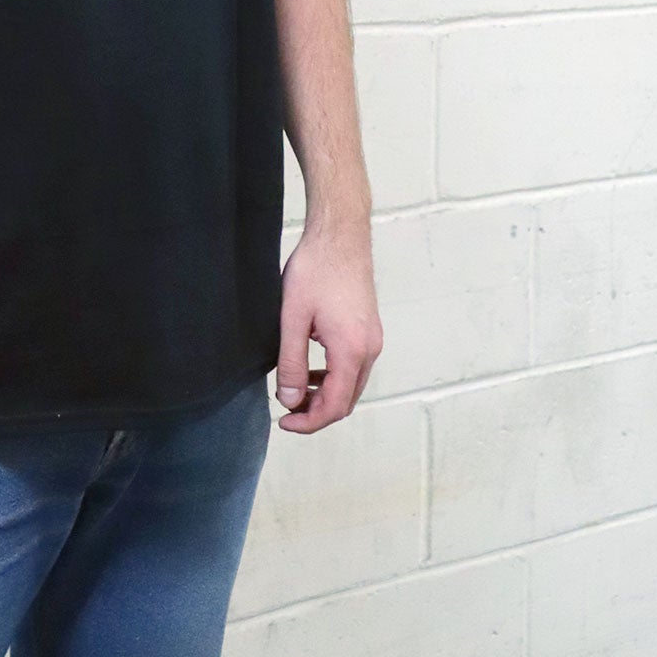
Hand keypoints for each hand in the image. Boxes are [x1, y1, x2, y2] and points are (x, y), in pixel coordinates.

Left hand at [274, 223, 382, 433]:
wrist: (339, 235)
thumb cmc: (315, 269)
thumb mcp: (293, 317)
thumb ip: (291, 362)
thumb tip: (289, 400)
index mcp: (352, 351)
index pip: (334, 406)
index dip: (308, 422)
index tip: (284, 422)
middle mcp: (369, 350)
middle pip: (347, 401)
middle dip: (317, 412)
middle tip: (286, 410)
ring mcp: (373, 339)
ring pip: (352, 385)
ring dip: (326, 395)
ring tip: (295, 389)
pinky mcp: (369, 329)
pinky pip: (354, 366)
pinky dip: (334, 377)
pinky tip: (312, 367)